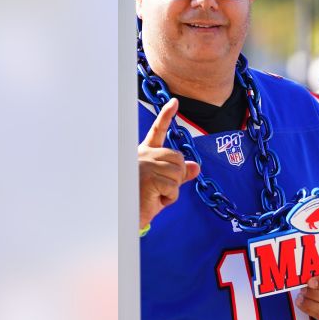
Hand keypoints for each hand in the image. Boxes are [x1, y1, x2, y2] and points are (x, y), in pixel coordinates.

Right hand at [139, 99, 199, 228]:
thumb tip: (196, 167)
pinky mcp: (150, 178)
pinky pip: (174, 188)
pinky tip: (153, 200)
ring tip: (154, 195)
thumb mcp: (162, 187)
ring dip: (172, 189)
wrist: (122, 217)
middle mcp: (143, 156)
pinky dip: (169, 199)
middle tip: (161, 189)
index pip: (157, 132)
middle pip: (179, 158)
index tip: (174, 102)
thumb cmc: (139, 203)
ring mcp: (145, 165)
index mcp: (144, 154)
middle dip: (177, 177)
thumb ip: (178, 175)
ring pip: (178, 173)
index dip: (166, 116)